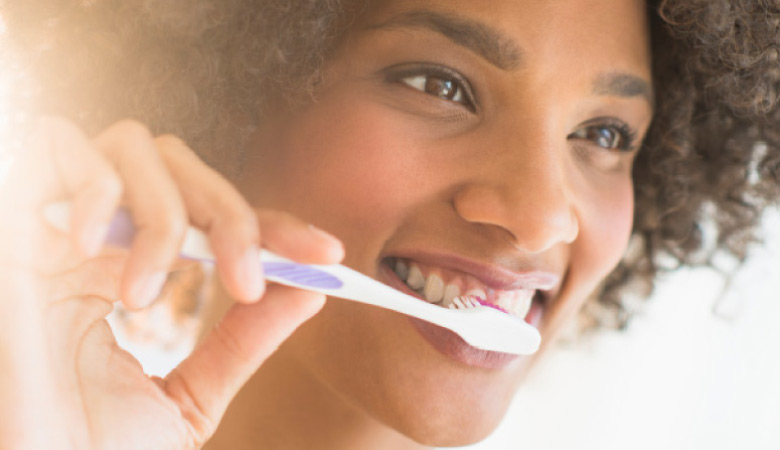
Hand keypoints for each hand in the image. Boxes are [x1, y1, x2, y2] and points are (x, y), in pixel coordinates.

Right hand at [0, 117, 342, 448]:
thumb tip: (309, 290)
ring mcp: (53, 222)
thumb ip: (243, 343)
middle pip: (182, 166)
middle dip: (229, 218)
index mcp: (132, 271)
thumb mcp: (187, 397)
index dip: (273, 226)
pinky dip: (91, 186)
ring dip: (162, 214)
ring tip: (144, 295)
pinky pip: (51, 141)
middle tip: (246, 283)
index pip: (215, 218)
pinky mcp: (10, 219)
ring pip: (132, 146)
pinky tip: (91, 251)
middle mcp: (97, 238)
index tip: (326, 255)